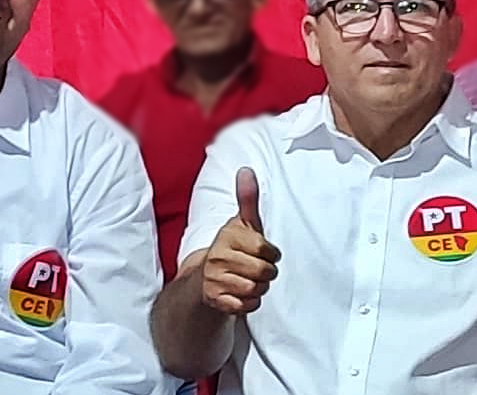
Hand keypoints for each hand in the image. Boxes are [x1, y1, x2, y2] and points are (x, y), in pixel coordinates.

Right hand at [201, 167, 280, 314]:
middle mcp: (217, 256)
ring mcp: (214, 278)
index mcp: (227, 236)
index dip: (270, 254)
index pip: (266, 249)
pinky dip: (249, 302)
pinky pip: (246, 305)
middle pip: (264, 272)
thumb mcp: (243, 223)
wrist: (206, 277)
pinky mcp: (214, 299)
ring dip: (258, 288)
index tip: (261, 252)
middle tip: (255, 268)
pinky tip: (241, 293)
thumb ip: (247, 198)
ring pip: (256, 289)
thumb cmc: (233, 247)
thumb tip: (246, 170)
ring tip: (247, 280)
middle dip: (266, 273)